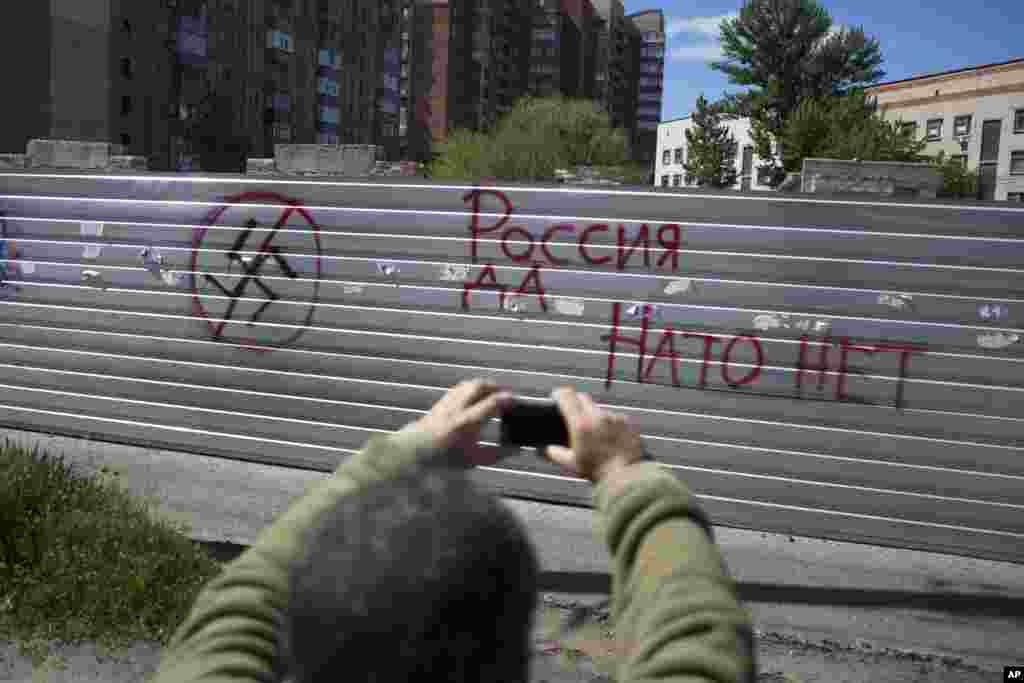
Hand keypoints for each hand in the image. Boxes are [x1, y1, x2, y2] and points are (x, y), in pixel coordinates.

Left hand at [399, 379, 513, 467]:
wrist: (414, 456)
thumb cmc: (444, 460)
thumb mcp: (474, 461)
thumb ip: (497, 454)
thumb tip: (516, 449)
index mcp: (467, 422)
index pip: (493, 402)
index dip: (508, 399)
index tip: (516, 402)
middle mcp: (457, 408)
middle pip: (479, 386)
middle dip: (496, 387)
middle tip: (506, 395)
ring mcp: (446, 404)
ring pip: (468, 385)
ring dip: (483, 386)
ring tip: (492, 393)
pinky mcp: (439, 403)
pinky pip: (458, 389)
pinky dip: (470, 389)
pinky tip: (473, 397)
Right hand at [544, 387, 646, 483]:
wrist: (624, 475)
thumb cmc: (597, 470)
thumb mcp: (571, 464)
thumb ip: (555, 454)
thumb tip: (545, 450)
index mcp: (580, 424)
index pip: (566, 396)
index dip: (560, 394)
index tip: (557, 396)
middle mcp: (597, 416)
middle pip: (583, 398)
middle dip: (576, 403)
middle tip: (575, 416)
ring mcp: (613, 417)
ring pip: (599, 409)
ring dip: (595, 416)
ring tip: (596, 434)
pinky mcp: (626, 422)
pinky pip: (615, 417)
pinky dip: (611, 424)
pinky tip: (610, 437)